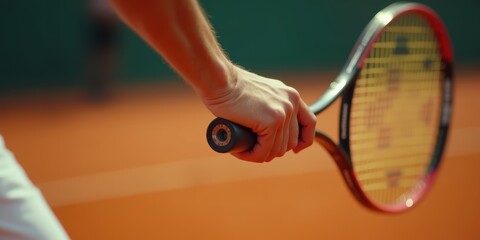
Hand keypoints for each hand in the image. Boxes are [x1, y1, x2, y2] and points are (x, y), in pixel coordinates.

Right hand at [199, 66, 316, 162]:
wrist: (219, 79)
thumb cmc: (230, 87)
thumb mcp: (260, 95)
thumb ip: (270, 106)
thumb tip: (269, 128)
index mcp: (291, 96)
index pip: (309, 123)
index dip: (303, 140)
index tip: (294, 150)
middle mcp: (291, 102)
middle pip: (291, 142)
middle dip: (272, 149)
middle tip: (252, 146)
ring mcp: (283, 112)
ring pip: (276, 150)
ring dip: (259, 154)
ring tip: (242, 147)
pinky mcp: (272, 122)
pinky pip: (264, 152)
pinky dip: (252, 156)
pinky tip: (241, 151)